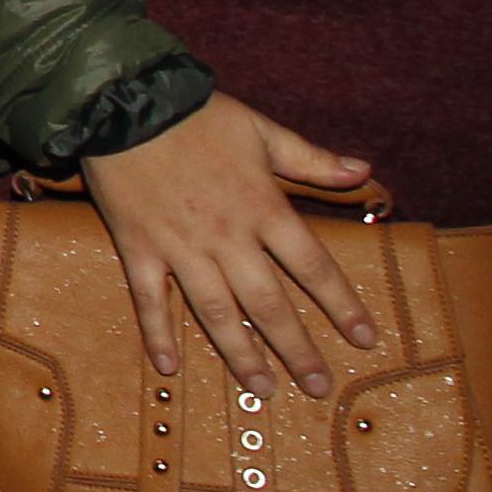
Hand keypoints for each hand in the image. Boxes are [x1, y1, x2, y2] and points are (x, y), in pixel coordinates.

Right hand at [76, 91, 382, 398]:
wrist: (126, 102)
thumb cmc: (199, 115)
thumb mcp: (262, 130)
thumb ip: (312, 159)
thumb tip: (364, 171)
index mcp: (262, 207)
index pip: (312, 266)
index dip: (342, 305)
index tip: (365, 339)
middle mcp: (227, 237)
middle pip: (270, 303)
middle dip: (297, 348)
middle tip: (318, 386)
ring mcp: (181, 247)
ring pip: (216, 312)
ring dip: (241, 354)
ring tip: (263, 389)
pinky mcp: (140, 248)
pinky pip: (150, 299)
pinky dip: (158, 333)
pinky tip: (168, 367)